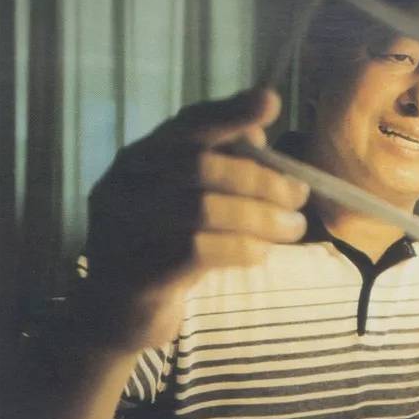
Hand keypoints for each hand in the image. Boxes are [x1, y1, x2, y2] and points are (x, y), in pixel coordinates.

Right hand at [78, 89, 308, 352]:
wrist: (119, 315)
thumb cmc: (167, 249)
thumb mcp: (193, 203)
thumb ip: (221, 167)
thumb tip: (259, 133)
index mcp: (140, 159)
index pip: (187, 125)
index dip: (230, 112)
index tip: (271, 102)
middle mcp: (122, 186)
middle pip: (199, 165)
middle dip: (261, 178)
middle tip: (300, 195)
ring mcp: (122, 230)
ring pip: (202, 209)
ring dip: (260, 217)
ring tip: (292, 228)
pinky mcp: (135, 273)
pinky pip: (196, 251)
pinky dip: (241, 248)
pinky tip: (261, 253)